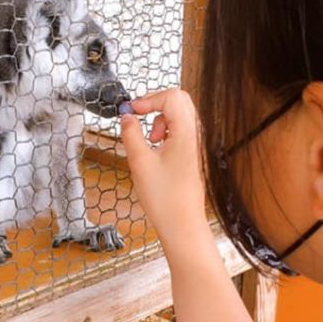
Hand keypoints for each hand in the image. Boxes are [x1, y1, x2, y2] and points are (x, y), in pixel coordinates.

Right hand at [120, 88, 208, 248]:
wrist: (183, 224)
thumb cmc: (166, 199)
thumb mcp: (140, 162)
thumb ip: (131, 134)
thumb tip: (127, 117)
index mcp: (186, 133)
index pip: (171, 97)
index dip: (149, 99)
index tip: (131, 110)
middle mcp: (195, 135)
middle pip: (179, 100)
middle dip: (155, 105)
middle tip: (138, 117)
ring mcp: (196, 145)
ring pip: (179, 115)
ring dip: (160, 120)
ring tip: (150, 141)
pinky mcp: (192, 154)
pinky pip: (179, 131)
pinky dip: (165, 132)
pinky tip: (156, 150)